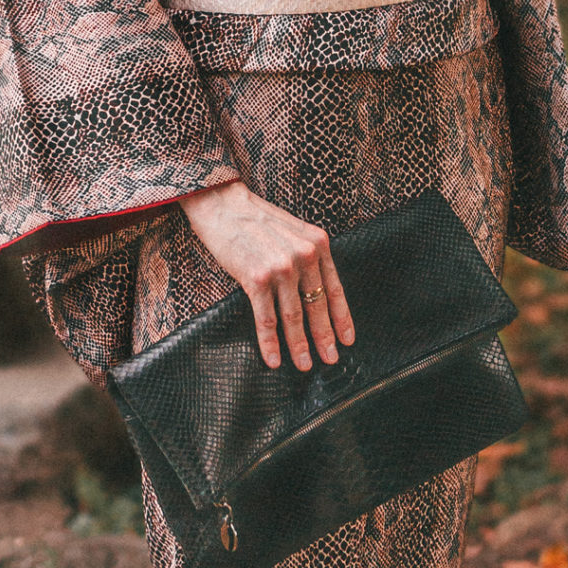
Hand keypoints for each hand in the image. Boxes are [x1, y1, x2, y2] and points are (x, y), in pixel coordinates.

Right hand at [180, 180, 355, 371]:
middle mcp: (303, 255)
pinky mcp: (256, 278)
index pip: (334, 288)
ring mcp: (281, 267)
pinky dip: (270, 342)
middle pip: (317, 306)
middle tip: (330, 359)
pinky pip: (266, 318)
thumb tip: (314, 291)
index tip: (347, 339)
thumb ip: (307, 256)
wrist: (221, 203)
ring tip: (304, 364)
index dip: (341, 317)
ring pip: (294, 316)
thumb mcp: (293, 231)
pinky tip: (273, 359)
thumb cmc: (254, 220)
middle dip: (324, 337)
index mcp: (317, 244)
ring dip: (299, 345)